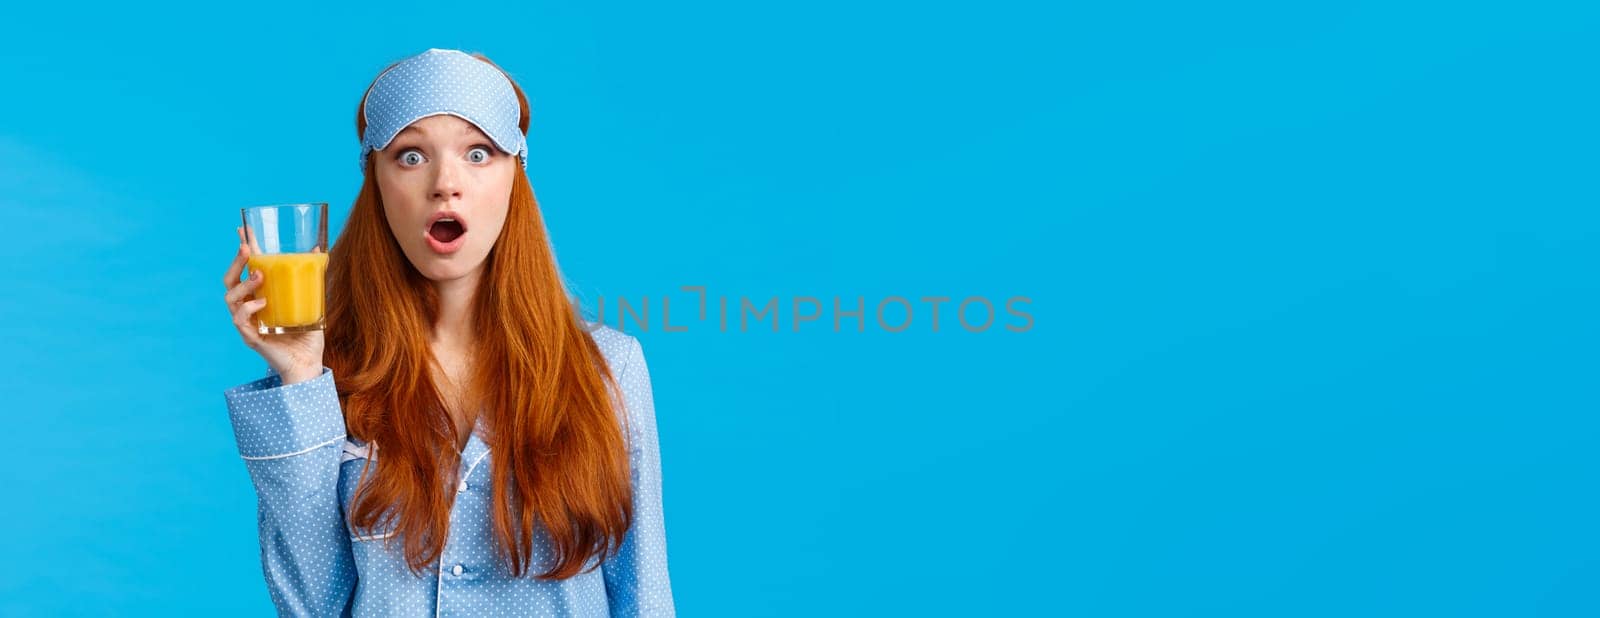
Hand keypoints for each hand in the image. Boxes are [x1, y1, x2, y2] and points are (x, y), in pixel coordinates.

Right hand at [222, 225, 324, 383]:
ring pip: (230, 298)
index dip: (243, 250)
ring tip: (260, 276)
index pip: (245, 269)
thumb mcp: (313, 302)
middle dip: (236, 262)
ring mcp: (247, 323)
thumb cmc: (308, 335)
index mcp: (259, 297)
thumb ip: (313, 279)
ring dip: (243, 284)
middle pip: (230, 280)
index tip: (243, 229)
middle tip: (247, 248)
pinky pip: (240, 320)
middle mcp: (249, 308)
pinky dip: (249, 309)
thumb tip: (319, 250)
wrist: (309, 364)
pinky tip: (262, 303)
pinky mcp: (250, 338)